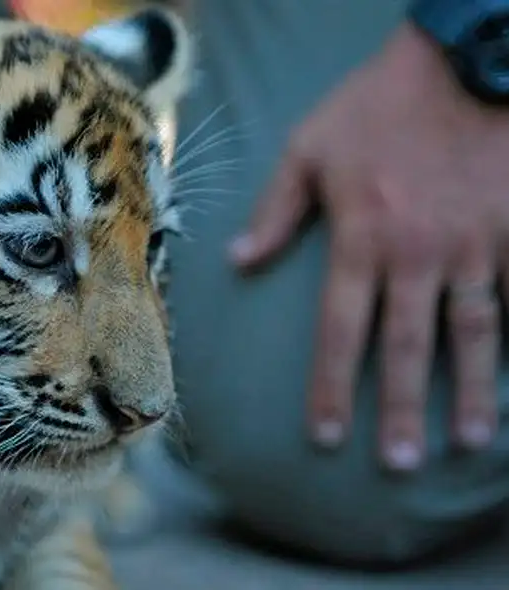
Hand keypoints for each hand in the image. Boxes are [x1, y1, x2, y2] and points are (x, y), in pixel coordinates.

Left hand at [229, 23, 508, 471]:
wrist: (463, 61)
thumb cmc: (376, 105)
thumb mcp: (308, 148)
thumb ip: (274, 211)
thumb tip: (236, 262)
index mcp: (360, 239)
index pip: (337, 330)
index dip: (330, 386)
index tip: (326, 436)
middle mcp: (416, 254)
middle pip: (404, 346)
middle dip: (399, 408)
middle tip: (398, 463)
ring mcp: (474, 246)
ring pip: (472, 332)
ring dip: (472, 389)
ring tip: (470, 439)